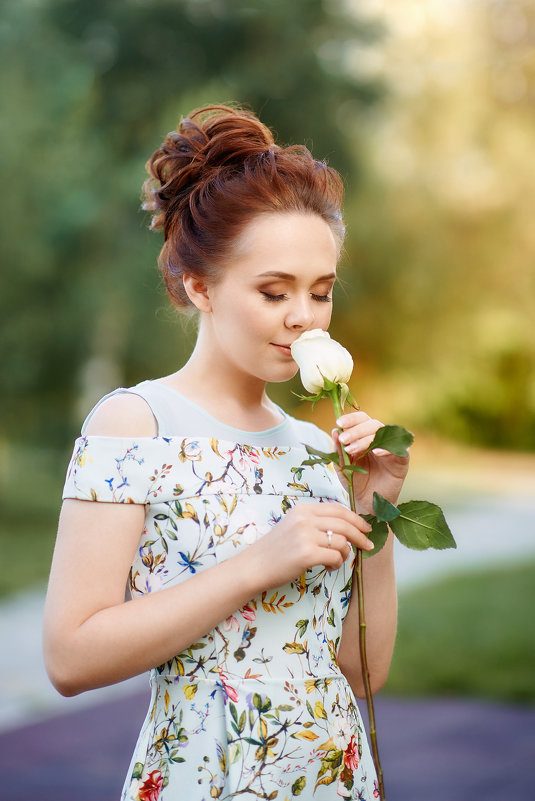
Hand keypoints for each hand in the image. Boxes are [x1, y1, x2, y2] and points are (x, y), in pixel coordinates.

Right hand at [248, 501, 373, 588]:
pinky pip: (336, 557)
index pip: (338, 509)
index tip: (366, 528)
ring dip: (345, 554)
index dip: (356, 519)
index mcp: (303, 509)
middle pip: (344, 524)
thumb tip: (346, 527)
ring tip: (336, 560)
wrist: (254, 566)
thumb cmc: (275, 549)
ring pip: (342, 542)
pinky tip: (328, 567)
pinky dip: (337, 564)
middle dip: (361, 535)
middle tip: (368, 545)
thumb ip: (315, 522)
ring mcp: (306, 536)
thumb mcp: (293, 526)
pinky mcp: (307, 554)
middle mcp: (305, 519)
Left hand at [332, 411, 409, 513]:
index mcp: (365, 436)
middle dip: (356, 430)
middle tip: (343, 439)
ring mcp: (392, 448)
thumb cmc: (356, 481)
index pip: (361, 419)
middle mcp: (380, 439)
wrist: (368, 502)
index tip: (339, 423)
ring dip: (366, 439)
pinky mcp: (402, 460)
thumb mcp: (343, 465)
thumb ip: (339, 450)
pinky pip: (399, 450)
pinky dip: (387, 449)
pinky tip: (376, 453)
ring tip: (352, 449)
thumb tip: (335, 431)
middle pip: (371, 423)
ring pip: (384, 433)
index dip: (351, 419)